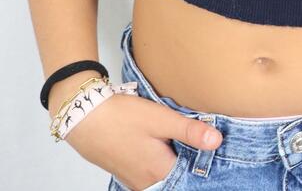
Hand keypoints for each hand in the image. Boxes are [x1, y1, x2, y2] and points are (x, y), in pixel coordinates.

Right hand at [63, 91, 222, 190]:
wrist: (84, 117)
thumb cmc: (121, 117)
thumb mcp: (161, 119)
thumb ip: (190, 131)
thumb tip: (217, 141)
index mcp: (160, 172)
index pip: (192, 176)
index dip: (203, 161)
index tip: (208, 146)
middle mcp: (148, 184)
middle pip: (178, 177)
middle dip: (189, 162)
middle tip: (192, 141)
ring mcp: (135, 181)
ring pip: (164, 176)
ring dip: (173, 161)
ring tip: (177, 141)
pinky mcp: (126, 174)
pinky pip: (150, 174)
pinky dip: (159, 162)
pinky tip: (160, 145)